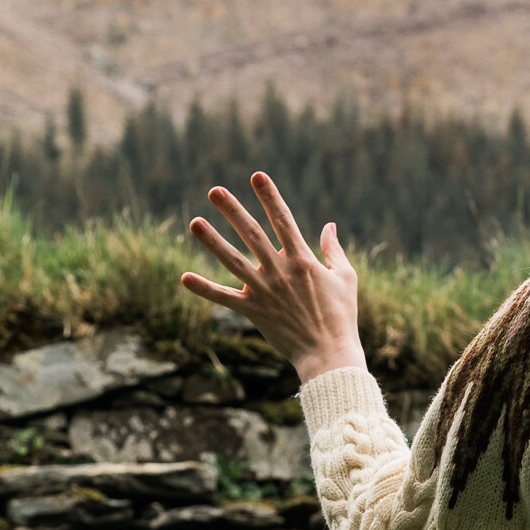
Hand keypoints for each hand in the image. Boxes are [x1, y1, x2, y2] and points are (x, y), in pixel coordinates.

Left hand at [179, 172, 364, 380]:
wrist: (330, 353)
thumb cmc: (342, 315)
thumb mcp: (345, 277)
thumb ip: (334, 250)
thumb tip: (329, 225)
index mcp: (303, 259)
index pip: (283, 220)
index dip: (270, 196)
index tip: (256, 175)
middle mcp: (281, 271)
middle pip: (253, 234)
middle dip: (233, 210)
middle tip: (214, 190)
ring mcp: (265, 291)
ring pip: (234, 261)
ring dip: (212, 241)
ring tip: (193, 221)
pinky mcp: (254, 311)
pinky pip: (224, 298)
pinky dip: (204, 289)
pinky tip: (184, 277)